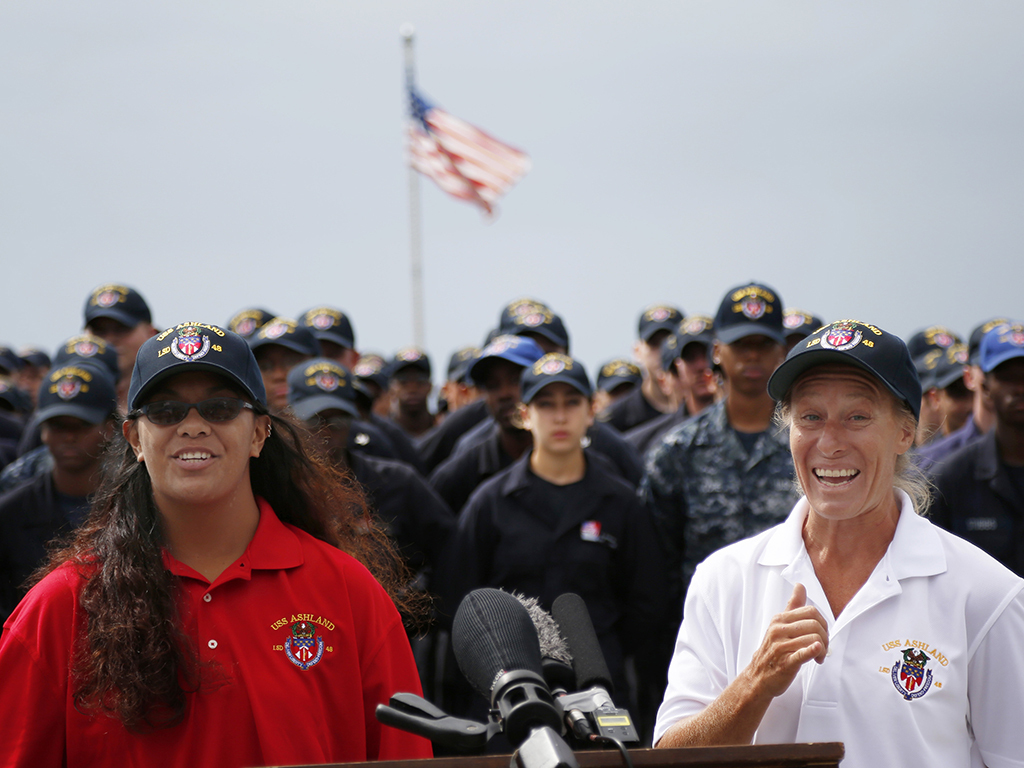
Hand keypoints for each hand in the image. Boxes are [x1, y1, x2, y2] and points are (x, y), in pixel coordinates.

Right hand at [744, 583, 828, 699]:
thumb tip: (800, 585)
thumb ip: (792, 605)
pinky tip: (818, 653)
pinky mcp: (785, 663)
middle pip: (815, 625)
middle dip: (826, 637)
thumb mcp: (780, 625)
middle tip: (823, 648)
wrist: (758, 676)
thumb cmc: (773, 650)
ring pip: (813, 639)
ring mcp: (781, 646)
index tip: (821, 635)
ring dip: (823, 650)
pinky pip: (802, 654)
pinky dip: (812, 651)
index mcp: (779, 619)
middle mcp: (778, 630)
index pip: (810, 611)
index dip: (823, 623)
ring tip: (819, 657)